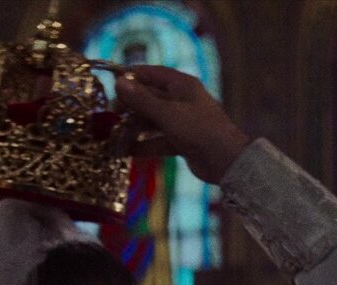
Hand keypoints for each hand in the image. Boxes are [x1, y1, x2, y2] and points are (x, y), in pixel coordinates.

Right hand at [112, 65, 251, 184]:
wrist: (226, 160)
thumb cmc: (198, 129)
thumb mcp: (167, 113)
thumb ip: (142, 99)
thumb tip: (119, 82)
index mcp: (182, 85)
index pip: (152, 73)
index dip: (132, 76)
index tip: (112, 82)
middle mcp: (181, 100)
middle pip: (149, 98)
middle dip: (130, 106)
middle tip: (111, 115)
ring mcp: (181, 121)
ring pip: (152, 121)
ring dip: (134, 128)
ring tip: (113, 135)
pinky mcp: (181, 141)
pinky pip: (157, 140)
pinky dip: (143, 145)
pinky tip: (125, 151)